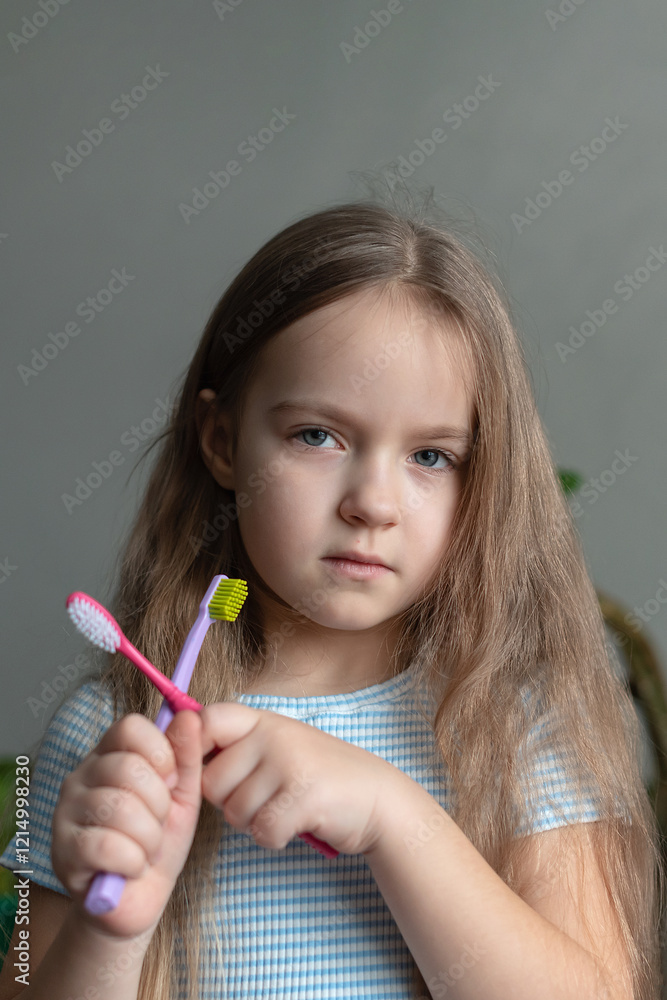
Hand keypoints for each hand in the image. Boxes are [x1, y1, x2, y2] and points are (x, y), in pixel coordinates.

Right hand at [52, 710, 203, 938]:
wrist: (138, 901)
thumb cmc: (158, 843)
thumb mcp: (183, 796)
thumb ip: (186, 756)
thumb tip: (190, 716)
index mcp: (108, 756)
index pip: (130, 727)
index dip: (160, 752)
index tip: (171, 781)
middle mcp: (80, 777)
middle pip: (128, 767)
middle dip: (159, 803)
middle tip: (158, 824)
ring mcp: (66, 813)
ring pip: (120, 808)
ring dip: (149, 837)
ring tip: (146, 848)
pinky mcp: (62, 851)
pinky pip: (109, 845)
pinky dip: (134, 861)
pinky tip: (132, 867)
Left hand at [198, 702, 406, 855]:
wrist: (378, 798)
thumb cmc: (319, 776)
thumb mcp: (281, 746)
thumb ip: (240, 746)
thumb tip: (184, 754)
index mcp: (264, 720)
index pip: (208, 720)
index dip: (193, 747)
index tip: (207, 769)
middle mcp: (274, 735)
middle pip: (211, 782)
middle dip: (229, 802)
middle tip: (262, 799)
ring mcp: (290, 763)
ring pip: (234, 811)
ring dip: (254, 823)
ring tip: (283, 809)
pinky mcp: (305, 796)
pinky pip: (262, 831)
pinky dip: (275, 838)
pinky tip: (296, 825)